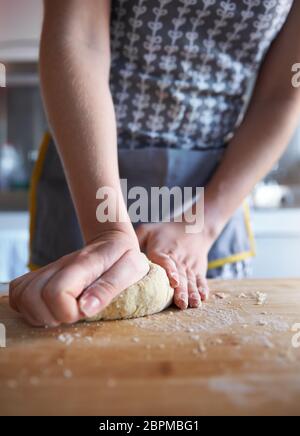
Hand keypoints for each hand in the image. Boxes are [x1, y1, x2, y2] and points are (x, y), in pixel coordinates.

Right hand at [9, 229, 148, 326]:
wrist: (111, 240)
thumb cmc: (124, 257)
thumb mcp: (131, 269)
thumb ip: (109, 288)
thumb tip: (85, 309)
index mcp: (82, 264)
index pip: (56, 292)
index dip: (67, 312)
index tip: (84, 312)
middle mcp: (59, 265)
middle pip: (31, 297)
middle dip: (51, 317)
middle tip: (72, 314)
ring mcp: (47, 269)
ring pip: (20, 296)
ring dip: (38, 314)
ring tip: (62, 312)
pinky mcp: (40, 275)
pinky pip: (18, 293)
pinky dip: (28, 307)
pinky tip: (50, 308)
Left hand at [136, 222, 212, 309]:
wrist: (194, 227)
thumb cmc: (165, 231)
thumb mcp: (149, 230)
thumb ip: (136, 240)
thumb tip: (120, 253)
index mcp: (162, 250)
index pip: (165, 260)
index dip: (169, 270)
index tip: (173, 281)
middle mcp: (177, 258)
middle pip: (180, 275)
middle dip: (181, 290)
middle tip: (181, 303)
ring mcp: (189, 265)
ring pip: (191, 280)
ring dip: (192, 292)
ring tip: (193, 304)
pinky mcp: (198, 269)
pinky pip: (201, 279)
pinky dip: (203, 288)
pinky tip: (203, 297)